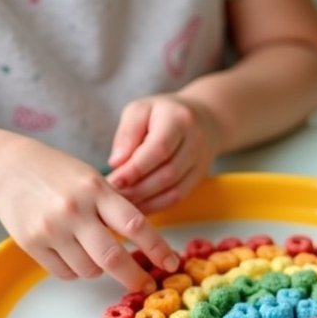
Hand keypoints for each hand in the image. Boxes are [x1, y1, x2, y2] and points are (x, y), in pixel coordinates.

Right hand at [0, 134, 178, 289]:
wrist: (4, 169)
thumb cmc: (56, 174)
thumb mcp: (91, 178)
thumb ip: (115, 206)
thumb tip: (145, 242)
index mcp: (95, 189)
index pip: (134, 224)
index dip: (157, 248)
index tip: (171, 263)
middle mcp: (74, 210)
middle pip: (112, 257)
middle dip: (134, 277)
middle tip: (145, 286)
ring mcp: (51, 229)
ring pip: (89, 270)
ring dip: (98, 269)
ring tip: (92, 250)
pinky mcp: (32, 244)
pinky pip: (65, 273)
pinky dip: (75, 270)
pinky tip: (70, 252)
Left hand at [106, 94, 220, 211]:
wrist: (202, 119)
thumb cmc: (161, 114)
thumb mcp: (139, 110)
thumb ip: (127, 134)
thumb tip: (116, 163)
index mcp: (179, 120)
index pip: (159, 149)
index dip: (135, 169)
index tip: (114, 181)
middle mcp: (195, 142)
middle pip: (167, 173)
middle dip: (138, 188)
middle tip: (114, 195)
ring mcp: (200, 162)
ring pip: (174, 190)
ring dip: (146, 200)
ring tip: (122, 202)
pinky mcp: (198, 178)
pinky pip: (177, 198)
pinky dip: (155, 206)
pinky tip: (137, 207)